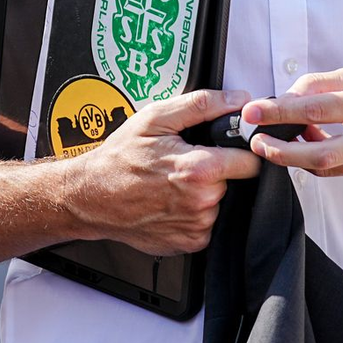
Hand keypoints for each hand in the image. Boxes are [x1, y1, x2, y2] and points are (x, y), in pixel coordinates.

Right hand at [65, 88, 260, 254]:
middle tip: (187, 161)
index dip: (242, 150)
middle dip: (218, 170)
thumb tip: (237, 99)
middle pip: (234, 181)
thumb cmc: (120, 158)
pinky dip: (195, 212)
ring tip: (174, 182)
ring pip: (220, 202)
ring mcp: (196, 227)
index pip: (251, 162)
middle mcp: (201, 203)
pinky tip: (171, 201)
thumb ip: (202, 105)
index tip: (228, 147)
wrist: (91, 196)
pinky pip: (207, 223)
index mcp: (198, 171)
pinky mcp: (190, 243)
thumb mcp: (156, 118)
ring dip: (205, 192)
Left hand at [240, 69, 342, 187]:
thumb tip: (289, 96)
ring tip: (292, 139)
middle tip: (258, 144)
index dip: (280, 112)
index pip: (317, 108)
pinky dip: (330, 160)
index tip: (253, 112)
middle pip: (319, 155)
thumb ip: (325, 84)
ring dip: (301, 156)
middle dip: (281, 153)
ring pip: (328, 168)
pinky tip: (333, 144)